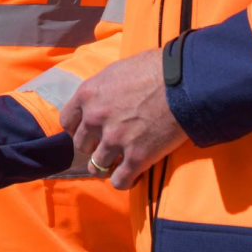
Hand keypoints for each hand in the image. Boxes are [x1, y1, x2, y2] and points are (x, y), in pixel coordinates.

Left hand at [58, 49, 187, 189]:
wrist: (184, 83)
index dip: (79, 129)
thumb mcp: (118, 70)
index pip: (67, 122)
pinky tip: (134, 175)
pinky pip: (119, 181)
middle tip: (110, 145)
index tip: (91, 131)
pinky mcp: (136, 157)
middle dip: (95, 146)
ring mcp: (114, 140)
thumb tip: (103, 96)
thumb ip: (104, 88)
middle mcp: (95, 118)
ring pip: (96, 167)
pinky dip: (124, 181)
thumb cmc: (155, 69)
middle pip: (82, 146)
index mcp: (88, 94)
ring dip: (107, 166)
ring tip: (120, 163)